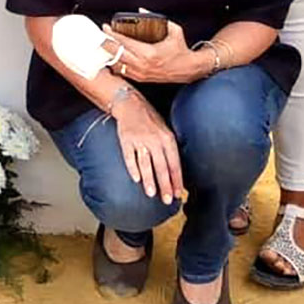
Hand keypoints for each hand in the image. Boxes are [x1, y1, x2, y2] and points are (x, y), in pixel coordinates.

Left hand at [108, 20, 204, 85]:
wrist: (189, 69)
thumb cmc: (181, 49)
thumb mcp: (173, 30)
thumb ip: (157, 18)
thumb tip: (141, 10)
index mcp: (148, 53)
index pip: (124, 42)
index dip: (111, 34)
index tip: (105, 27)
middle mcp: (142, 65)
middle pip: (116, 54)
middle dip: (105, 43)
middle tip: (100, 35)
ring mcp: (140, 74)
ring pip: (117, 64)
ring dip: (109, 54)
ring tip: (104, 45)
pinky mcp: (141, 79)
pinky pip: (122, 72)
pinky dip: (116, 64)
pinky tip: (112, 57)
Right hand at [110, 89, 182, 204]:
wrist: (130, 104)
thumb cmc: (150, 120)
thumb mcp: (165, 131)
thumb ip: (170, 150)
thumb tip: (175, 173)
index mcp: (167, 138)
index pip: (174, 163)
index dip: (176, 180)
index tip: (178, 194)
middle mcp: (155, 139)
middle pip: (161, 166)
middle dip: (165, 184)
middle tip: (166, 200)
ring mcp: (139, 139)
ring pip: (146, 163)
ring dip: (149, 179)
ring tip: (151, 193)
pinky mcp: (126, 139)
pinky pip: (130, 156)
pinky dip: (133, 168)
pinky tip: (136, 179)